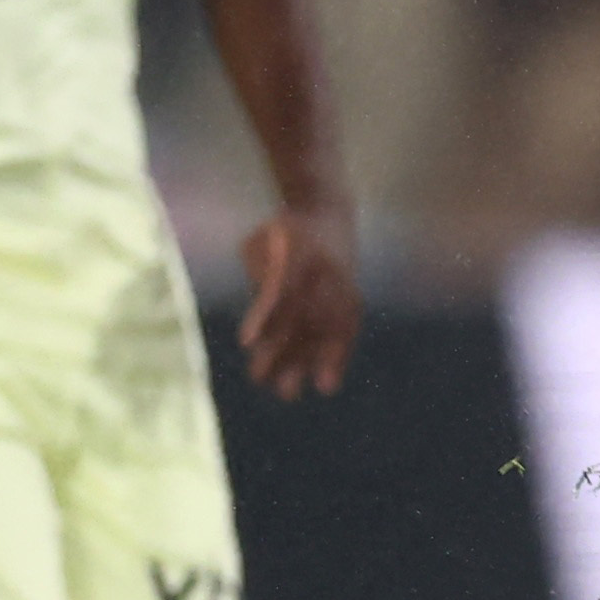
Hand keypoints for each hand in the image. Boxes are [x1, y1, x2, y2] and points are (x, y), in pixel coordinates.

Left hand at [238, 202, 362, 398]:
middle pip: (303, 314)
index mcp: (297, 248)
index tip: (247, 343)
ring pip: (326, 327)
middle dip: (282, 350)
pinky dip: (338, 356)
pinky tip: (327, 382)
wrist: (328, 206)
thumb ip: (258, 277)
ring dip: (308, 362)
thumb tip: (255, 330)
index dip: (265, 314)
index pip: (280, 286)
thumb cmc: (282, 229)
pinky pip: (347, 329)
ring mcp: (341, 282)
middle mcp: (324, 268)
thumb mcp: (260, 241)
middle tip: (260, 381)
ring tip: (289, 393)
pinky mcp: (352, 293)